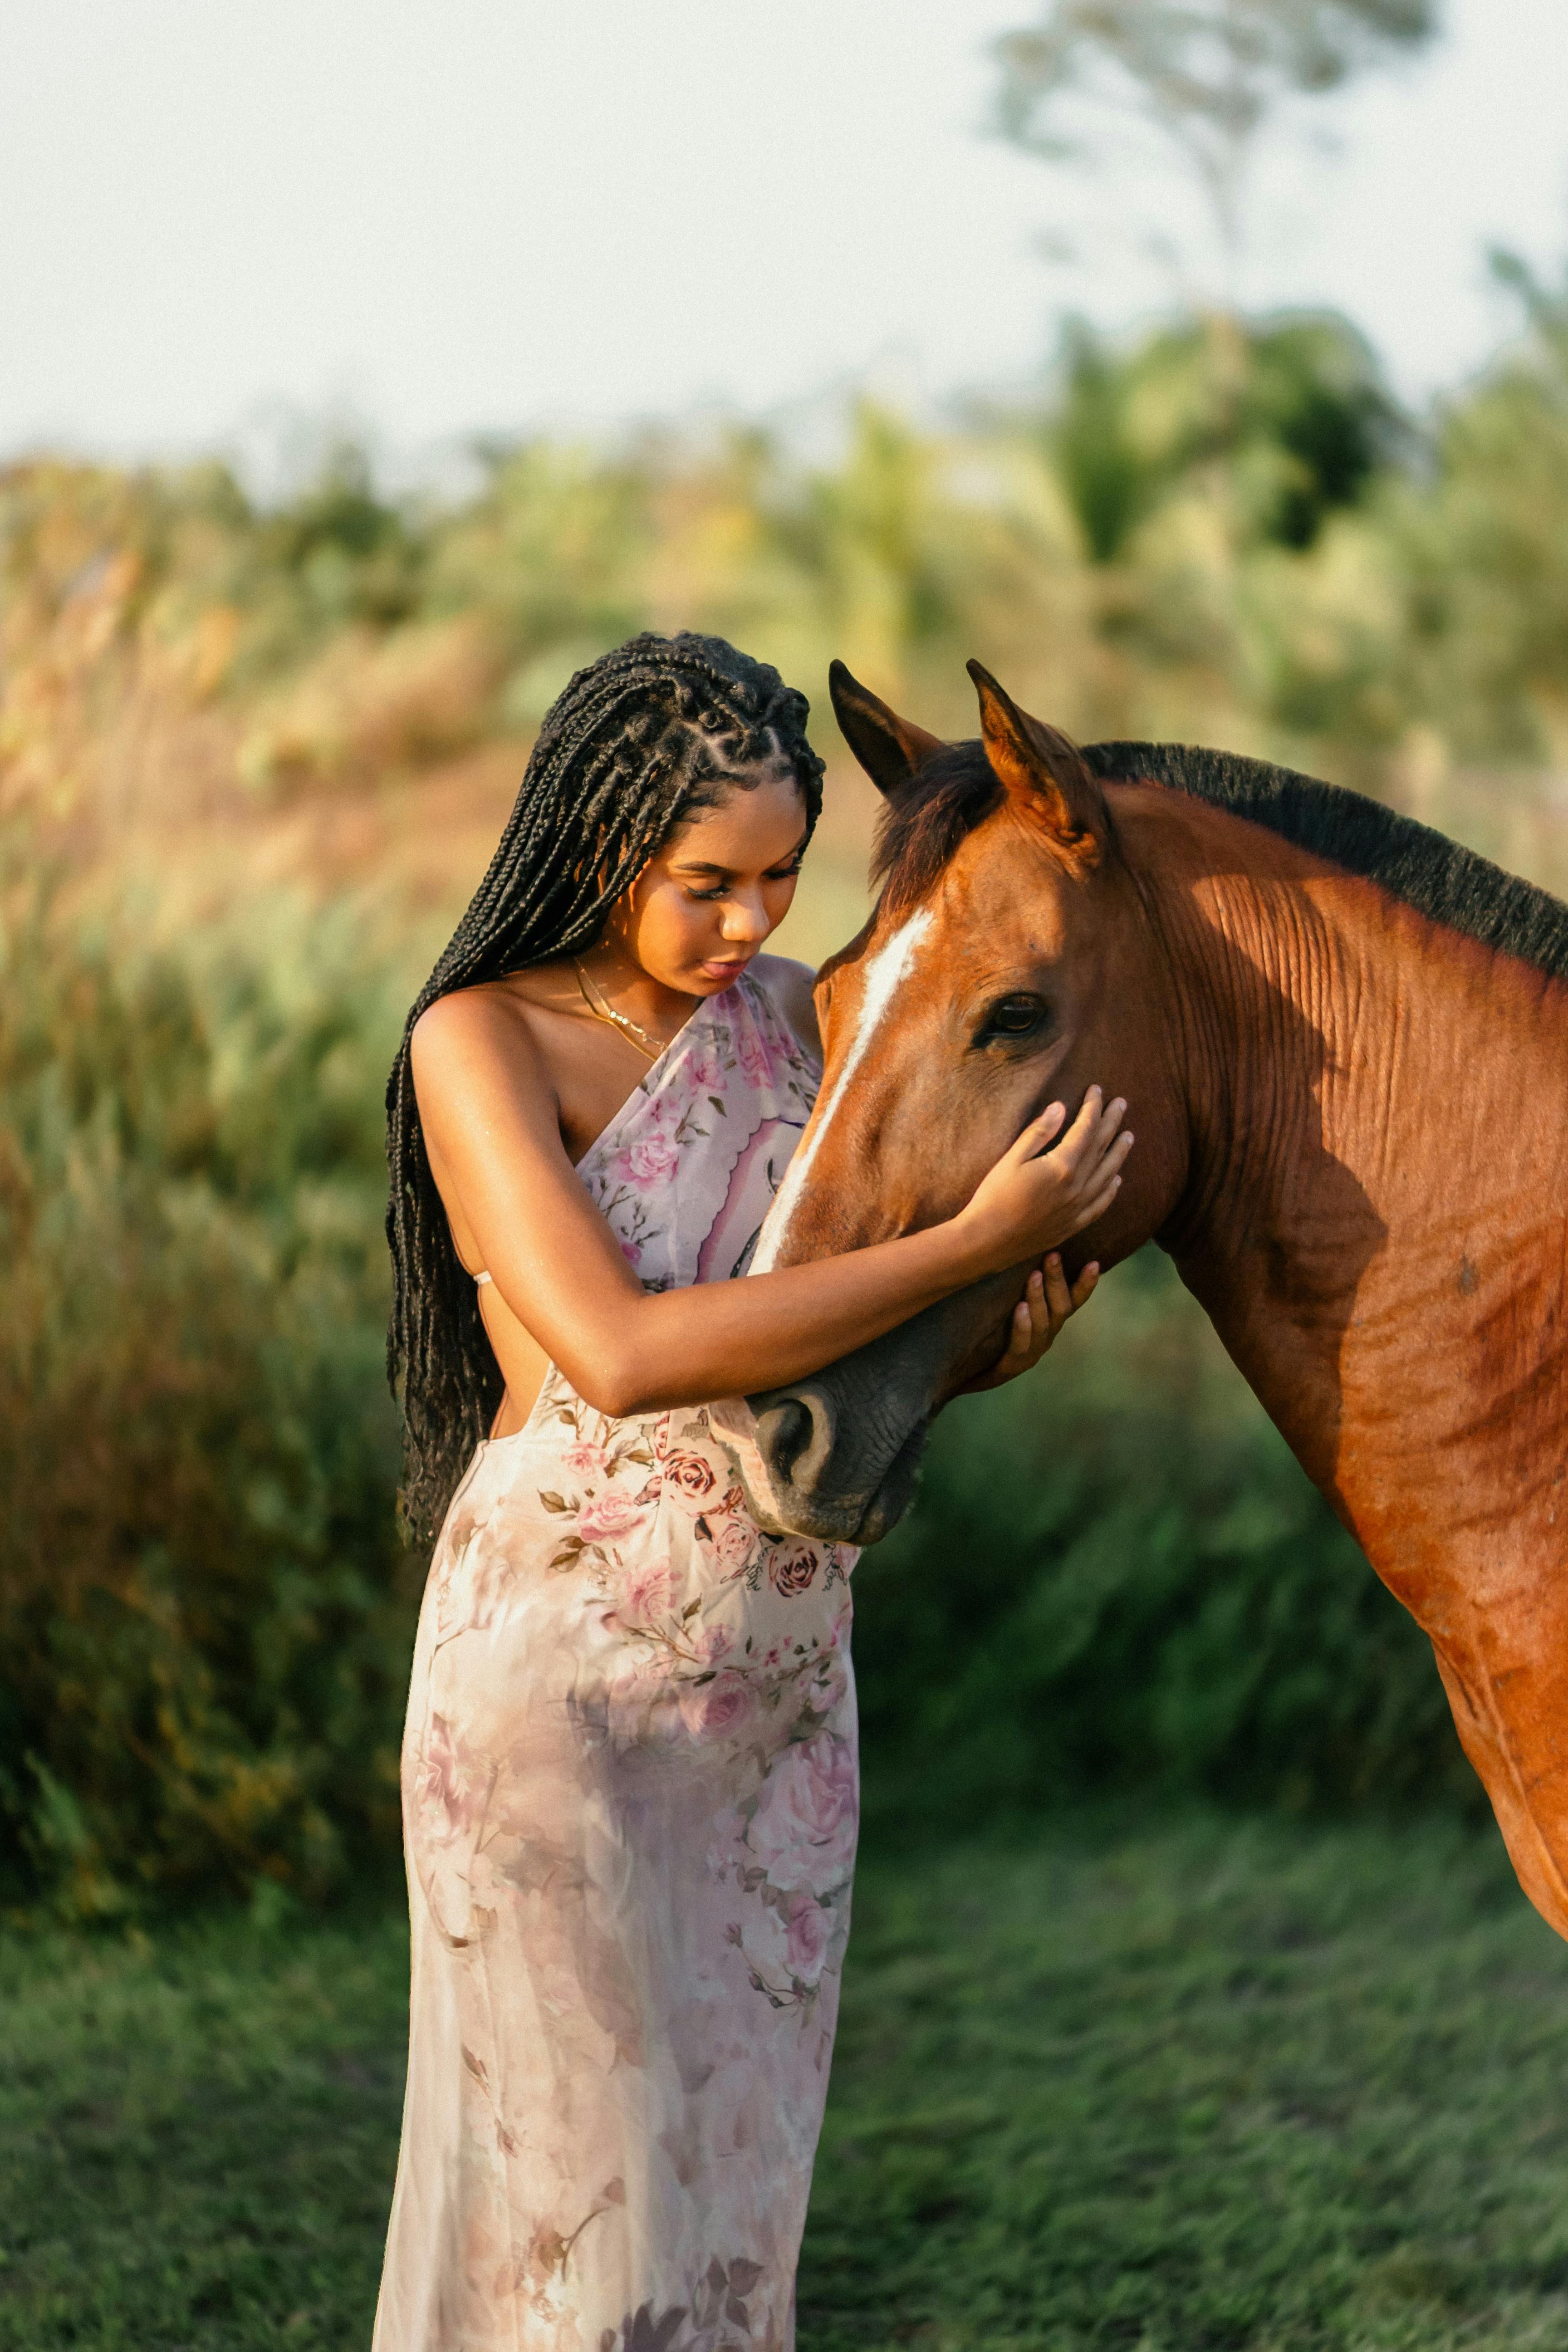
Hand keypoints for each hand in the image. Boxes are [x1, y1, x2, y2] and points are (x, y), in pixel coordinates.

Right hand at [957, 1085, 1130, 1274]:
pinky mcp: (1072, 1226)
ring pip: (1107, 1175)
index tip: (1097, 1090)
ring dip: (1119, 1153)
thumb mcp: (1011, 1159)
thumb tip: (1060, 1107)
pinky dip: (1111, 1190)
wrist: (987, 1242)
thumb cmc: (993, 1198)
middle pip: (1101, 1148)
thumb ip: (1038, 1133)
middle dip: (1111, 1123)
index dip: (1092, 1107)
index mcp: (1062, 1167)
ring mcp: (1077, 1208)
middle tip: (1122, 1104)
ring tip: (1129, 1136)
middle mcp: (1077, 1187)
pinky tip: (1117, 1180)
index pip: (1085, 1129)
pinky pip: (1100, 1205)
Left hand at [959, 1252, 1100, 1393]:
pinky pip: (1021, 1345)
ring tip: (1034, 1276)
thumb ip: (1016, 1277)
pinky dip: (1022, 1325)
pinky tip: (1020, 1308)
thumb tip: (1016, 1239)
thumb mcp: (1004, 1300)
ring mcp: (1032, 1352)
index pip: (1074, 1300)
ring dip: (1039, 1298)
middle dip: (1057, 1280)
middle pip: (1061, 1308)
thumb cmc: (987, 1328)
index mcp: (1050, 1319)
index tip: (1094, 1263)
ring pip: (1043, 1324)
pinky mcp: (1012, 1366)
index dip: (1086, 1285)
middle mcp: (1047, 1335)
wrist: (965, 1371)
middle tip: (1052, 1255)